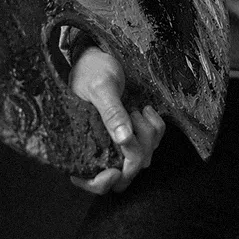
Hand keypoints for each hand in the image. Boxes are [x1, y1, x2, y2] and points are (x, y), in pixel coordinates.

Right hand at [68, 46, 164, 194]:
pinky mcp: (134, 131)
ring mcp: (119, 141)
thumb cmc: (91, 70)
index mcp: (83, 145)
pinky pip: (153, 141)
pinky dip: (155, 127)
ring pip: (142, 157)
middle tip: (132, 119)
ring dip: (146, 135)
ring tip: (136, 108)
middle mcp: (101, 148)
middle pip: (125, 175)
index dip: (104, 183)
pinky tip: (145, 108)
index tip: (115, 169)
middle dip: (135, 153)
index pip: (93, 182)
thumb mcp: (101, 87)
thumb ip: (111, 112)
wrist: (97, 55)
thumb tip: (123, 139)